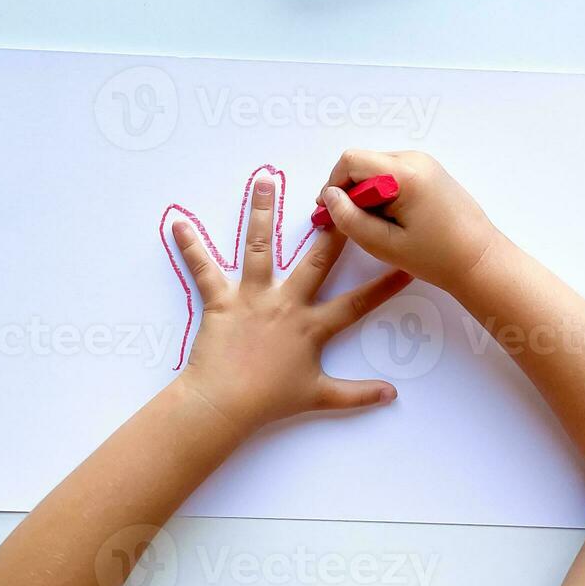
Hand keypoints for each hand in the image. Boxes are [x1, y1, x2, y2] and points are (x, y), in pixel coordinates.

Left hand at [169, 174, 412, 432]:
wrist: (223, 405)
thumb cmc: (270, 401)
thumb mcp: (319, 397)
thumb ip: (357, 394)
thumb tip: (391, 394)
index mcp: (312, 326)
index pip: (357, 303)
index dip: (385, 285)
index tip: (406, 264)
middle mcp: (286, 304)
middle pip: (316, 260)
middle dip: (333, 228)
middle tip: (344, 198)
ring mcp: (253, 298)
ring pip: (261, 248)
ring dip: (262, 212)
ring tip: (264, 179)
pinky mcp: (221, 301)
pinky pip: (203, 270)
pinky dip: (190, 247)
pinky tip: (178, 223)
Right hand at [315, 150, 500, 294]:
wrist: (480, 261)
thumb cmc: (436, 257)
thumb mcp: (384, 244)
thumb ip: (350, 219)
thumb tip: (330, 197)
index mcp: (405, 174)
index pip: (351, 161)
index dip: (333, 185)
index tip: (329, 212)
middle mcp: (416, 159)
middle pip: (363, 162)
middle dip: (350, 190)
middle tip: (350, 224)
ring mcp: (426, 163)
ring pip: (377, 167)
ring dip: (367, 192)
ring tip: (375, 225)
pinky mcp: (430, 172)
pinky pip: (394, 173)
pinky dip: (383, 191)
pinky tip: (391, 219)